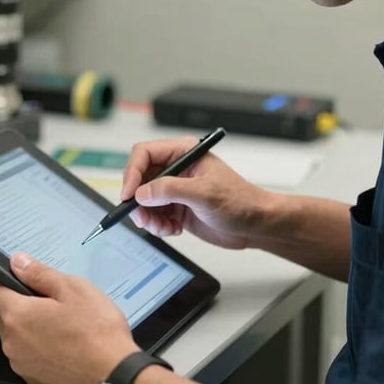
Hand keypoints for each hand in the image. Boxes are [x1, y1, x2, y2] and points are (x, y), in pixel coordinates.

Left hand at [0, 253, 139, 383]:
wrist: (114, 376)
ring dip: (32, 327)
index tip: (22, 278)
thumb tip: (18, 262)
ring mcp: (22, 365)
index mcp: (18, 316)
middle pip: (5, 315)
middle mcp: (12, 343)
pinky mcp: (35, 380)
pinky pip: (28, 356)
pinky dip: (40, 348)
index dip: (5, 280)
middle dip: (23, 304)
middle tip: (55, 301)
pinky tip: (65, 344)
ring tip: (65, 324)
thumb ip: (39, 274)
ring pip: (17, 336)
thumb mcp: (72, 289)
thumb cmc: (97, 332)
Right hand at [121, 135, 268, 248]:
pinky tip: (173, 229)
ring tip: (162, 226)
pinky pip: (153, 216)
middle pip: (140, 179)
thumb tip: (142, 193)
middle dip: (138, 200)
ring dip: (148, 217)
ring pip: (144, 201)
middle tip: (142, 216)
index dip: (132, 172)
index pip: (145, 154)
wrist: (255, 225)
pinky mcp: (176, 208)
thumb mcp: (204, 193)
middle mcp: (176, 169)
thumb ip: (170, 190)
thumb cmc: (240, 201)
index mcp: (183, 153)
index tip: (129, 193)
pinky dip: (158, 226)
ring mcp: (175, 190)